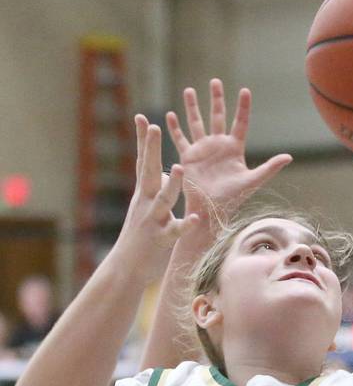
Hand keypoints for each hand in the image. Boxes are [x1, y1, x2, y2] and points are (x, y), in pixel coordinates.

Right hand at [111, 117, 199, 284]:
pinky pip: (175, 230)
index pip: (143, 162)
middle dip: (151, 149)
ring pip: (163, 199)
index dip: (143, 142)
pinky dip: (184, 224)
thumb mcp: (146, 208)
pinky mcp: (161, 239)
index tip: (143, 118)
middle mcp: (145, 202)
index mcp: (143, 194)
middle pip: (148, 171)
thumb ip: (155, 190)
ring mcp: (152, 220)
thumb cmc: (141, 236)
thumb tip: (166, 171)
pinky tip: (193, 218)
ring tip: (180, 167)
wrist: (126, 268)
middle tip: (154, 127)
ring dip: (172, 184)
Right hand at [166, 79, 291, 219]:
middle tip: (215, 81)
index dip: (242, 107)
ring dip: (192, 107)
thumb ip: (270, 167)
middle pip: (217, 116)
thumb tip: (289, 157)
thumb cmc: (233, 198)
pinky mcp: (188, 156)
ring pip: (197, 123)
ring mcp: (203, 149)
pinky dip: (174, 127)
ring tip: (189, 90)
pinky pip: (180, 138)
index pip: (240, 122)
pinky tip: (169, 115)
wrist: (211, 210)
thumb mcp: (253, 180)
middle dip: (216, 99)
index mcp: (234, 148)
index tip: (245, 90)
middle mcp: (218, 145)